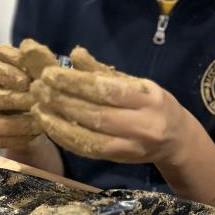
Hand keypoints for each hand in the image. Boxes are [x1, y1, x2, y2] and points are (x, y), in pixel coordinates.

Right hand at [0, 43, 45, 148]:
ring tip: (38, 120)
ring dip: (15, 123)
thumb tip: (29, 48)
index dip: (3, 75)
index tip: (26, 81)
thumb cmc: (26, 78)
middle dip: (11, 101)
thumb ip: (27, 57)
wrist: (25, 103)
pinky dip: (15, 138)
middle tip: (35, 102)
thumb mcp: (27, 64)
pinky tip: (33, 133)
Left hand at [30, 49, 190, 164]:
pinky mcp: (119, 160)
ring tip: (38, 107)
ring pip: (88, 137)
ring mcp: (130, 146)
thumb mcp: (136, 82)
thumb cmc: (154, 104)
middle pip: (95, 114)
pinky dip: (65, 138)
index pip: (107, 91)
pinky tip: (50, 125)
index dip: (76, 83)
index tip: (50, 74)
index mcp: (148, 99)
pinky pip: (88, 150)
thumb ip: (103, 71)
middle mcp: (142, 125)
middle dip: (62, 101)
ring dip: (58, 123)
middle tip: (38, 89)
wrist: (177, 140)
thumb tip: (74, 54)